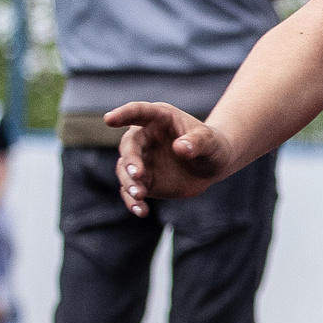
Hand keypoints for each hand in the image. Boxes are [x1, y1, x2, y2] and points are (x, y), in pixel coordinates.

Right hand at [105, 102, 233, 216]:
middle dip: (130, 160)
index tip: (109, 119)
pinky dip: (133, 201)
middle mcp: (144, 137)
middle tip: (137, 174)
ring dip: (129, 182)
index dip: (124, 114)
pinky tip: (142, 211)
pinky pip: (131, 190)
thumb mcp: (210, 141)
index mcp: (159, 118)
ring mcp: (141, 159)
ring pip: (125, 170)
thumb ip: (197, 142)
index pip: (138, 111)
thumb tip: (180, 147)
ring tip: (140, 195)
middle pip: (129, 146)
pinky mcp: (143, 180)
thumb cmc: (212, 145)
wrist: (213, 164)